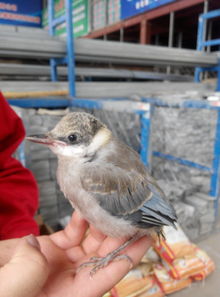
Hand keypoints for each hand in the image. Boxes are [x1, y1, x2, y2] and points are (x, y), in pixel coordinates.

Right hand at [0, 211, 151, 296]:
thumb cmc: (3, 292)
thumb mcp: (14, 292)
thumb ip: (29, 272)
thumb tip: (36, 246)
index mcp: (72, 295)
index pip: (109, 274)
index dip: (130, 255)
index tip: (146, 236)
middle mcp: (74, 277)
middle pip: (105, 253)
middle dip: (120, 233)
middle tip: (133, 214)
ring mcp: (66, 261)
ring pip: (93, 240)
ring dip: (103, 223)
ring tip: (113, 207)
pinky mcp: (56, 247)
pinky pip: (74, 232)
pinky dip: (81, 220)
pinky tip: (86, 208)